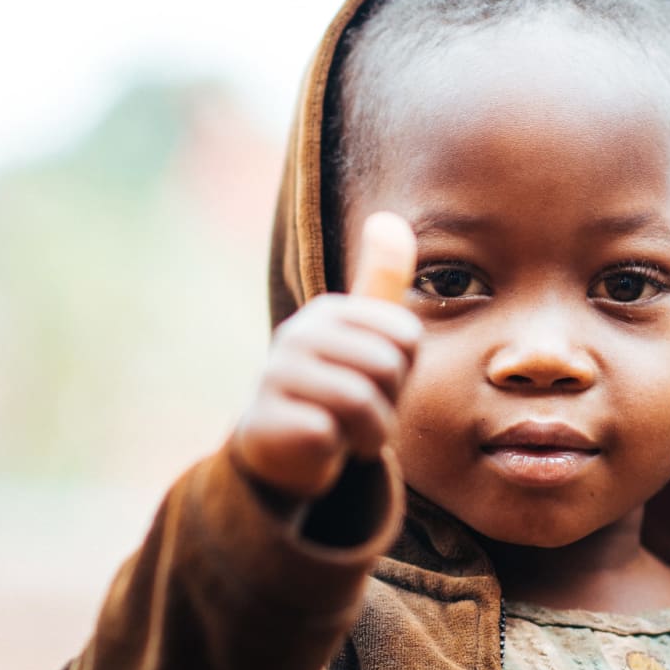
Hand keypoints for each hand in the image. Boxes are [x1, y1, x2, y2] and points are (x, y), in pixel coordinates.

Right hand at [231, 213, 419, 496]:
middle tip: (359, 411)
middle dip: (387, 403)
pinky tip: (318, 447)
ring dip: (367, 433)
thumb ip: (382, 281)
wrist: (284, 449)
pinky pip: (328, 435)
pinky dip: (335, 452)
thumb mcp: (366, 335)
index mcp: (329, 311)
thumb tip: (388, 218)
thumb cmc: (338, 386)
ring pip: (359, 403)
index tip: (374, 379)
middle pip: (386, 367)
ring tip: (346, 430)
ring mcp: (273, 378)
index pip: (407, 338)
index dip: (403, 370)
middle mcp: (296, 335)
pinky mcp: (263, 423)